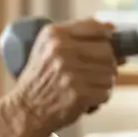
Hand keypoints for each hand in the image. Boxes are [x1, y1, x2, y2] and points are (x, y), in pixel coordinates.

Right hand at [13, 18, 118, 132]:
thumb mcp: (46, 46)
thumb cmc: (39, 79)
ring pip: (110, 73)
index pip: (96, 26)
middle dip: (106, 63)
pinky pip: (106, 92)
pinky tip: (87, 98)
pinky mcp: (79, 94)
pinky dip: (100, 97)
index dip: (107, 35)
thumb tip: (112, 29)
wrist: (25, 110)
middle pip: (107, 51)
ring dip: (103, 82)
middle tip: (95, 72)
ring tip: (87, 86)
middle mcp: (62, 51)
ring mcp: (71, 73)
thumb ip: (73, 34)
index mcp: (55, 35)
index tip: (110, 41)